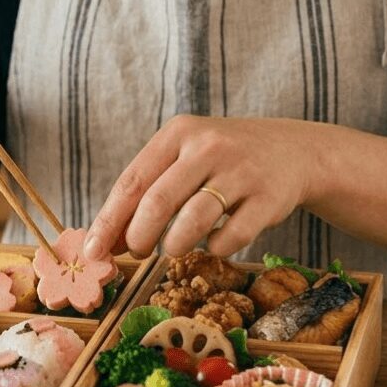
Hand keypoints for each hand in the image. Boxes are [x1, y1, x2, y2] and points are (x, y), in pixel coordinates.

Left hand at [83, 116, 327, 259]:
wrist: (293, 151)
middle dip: (138, 237)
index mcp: (179, 133)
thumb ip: (148, 191)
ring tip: (172, 248)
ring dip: (174, 245)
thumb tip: (108, 241)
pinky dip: (215, 249)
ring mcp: (241, 171)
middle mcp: (208, 146)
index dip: (109, 221)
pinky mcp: (268, 197)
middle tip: (136, 253)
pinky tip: (214, 244)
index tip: (93, 252)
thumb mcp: (185, 157)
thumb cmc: (223, 161)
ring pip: (193, 221)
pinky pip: (232, 236)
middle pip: (158, 202)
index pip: (132, 182)